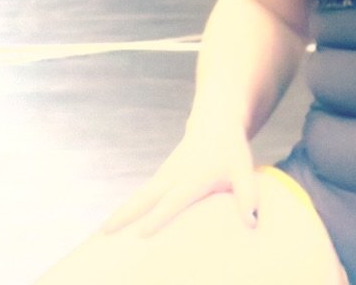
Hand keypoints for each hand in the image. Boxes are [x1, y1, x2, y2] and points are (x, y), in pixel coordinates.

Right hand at [101, 125, 258, 237]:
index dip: (159, 216)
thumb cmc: (231, 150)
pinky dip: (128, 207)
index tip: (143, 232)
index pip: (174, 200)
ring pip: (140, 195)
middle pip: (145, 197)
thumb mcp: (244, 169)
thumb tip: (252, 222)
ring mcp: (164, 175)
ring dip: (122, 212)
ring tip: (103, 233)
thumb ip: (247, 195)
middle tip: (105, 232)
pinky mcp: (161, 176)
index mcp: (192, 177)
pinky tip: (117, 221)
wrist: (216, 122)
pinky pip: (142, 194)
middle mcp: (174, 176)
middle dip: (126, 215)